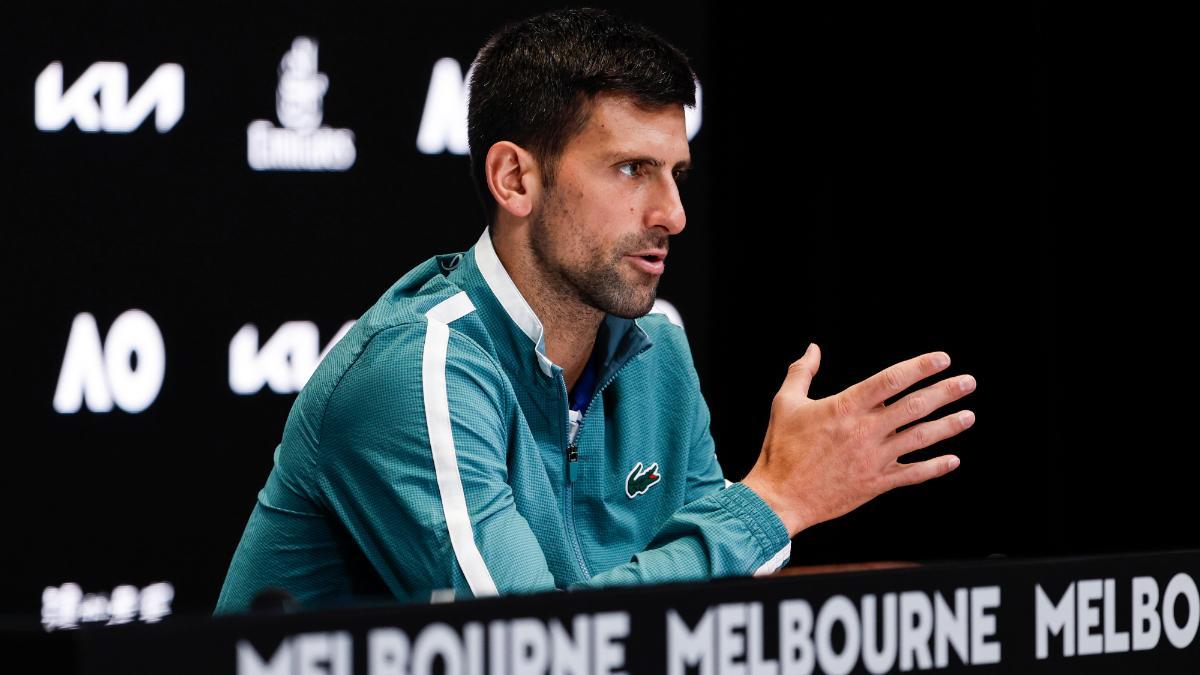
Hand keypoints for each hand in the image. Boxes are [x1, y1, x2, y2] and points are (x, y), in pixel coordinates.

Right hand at [740, 344, 975, 536]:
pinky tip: (953, 460)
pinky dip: (934, 468)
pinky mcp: (875, 483)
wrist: (779, 497)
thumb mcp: (785, 403)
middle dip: (945, 391)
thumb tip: (813, 349)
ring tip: (969, 415)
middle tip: (968, 382)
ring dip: (947, 426)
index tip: (942, 359)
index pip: (891, 380)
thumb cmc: (780, 449)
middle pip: (914, 406)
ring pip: (920, 438)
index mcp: (845, 407)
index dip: (919, 367)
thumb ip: (801, 373)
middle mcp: (865, 430)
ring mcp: (873, 458)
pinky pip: (912, 474)